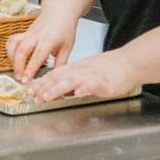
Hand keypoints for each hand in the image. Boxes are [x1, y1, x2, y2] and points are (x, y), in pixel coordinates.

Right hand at [5, 12, 77, 82]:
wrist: (59, 12)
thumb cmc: (64, 30)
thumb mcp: (67, 47)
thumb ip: (61, 63)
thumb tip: (55, 77)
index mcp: (48, 40)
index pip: (37, 56)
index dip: (30, 69)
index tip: (26, 80)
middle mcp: (35, 36)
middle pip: (21, 50)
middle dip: (18, 66)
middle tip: (19, 78)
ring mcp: (28, 33)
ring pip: (14, 45)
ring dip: (12, 59)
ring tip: (16, 71)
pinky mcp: (23, 32)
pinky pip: (12, 40)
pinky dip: (9, 50)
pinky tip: (13, 58)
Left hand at [26, 50, 140, 102]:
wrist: (128, 62)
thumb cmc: (108, 69)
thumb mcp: (85, 72)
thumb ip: (72, 80)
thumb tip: (58, 89)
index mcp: (75, 69)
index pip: (54, 74)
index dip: (41, 82)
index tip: (30, 89)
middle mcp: (80, 71)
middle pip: (58, 77)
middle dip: (44, 87)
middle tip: (33, 95)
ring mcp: (91, 75)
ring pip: (71, 81)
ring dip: (57, 89)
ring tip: (47, 96)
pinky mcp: (104, 81)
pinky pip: (93, 84)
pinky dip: (85, 88)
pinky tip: (79, 93)